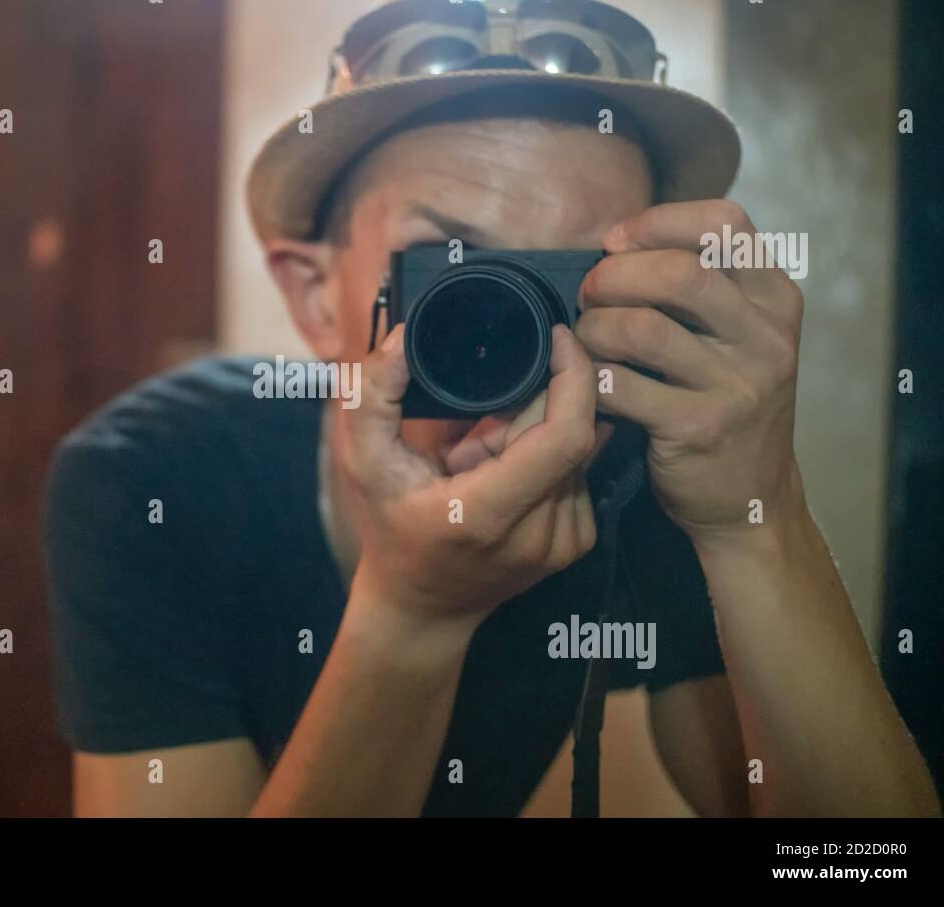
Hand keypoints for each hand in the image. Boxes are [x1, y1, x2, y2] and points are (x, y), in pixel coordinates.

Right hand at [335, 322, 600, 628]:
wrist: (423, 606)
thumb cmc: (392, 529)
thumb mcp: (364, 463)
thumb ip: (373, 398)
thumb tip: (403, 339)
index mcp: (488, 514)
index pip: (566, 435)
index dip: (574, 377)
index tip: (557, 337)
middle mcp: (539, 534)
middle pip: (569, 433)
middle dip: (534, 405)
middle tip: (480, 420)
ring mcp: (566, 542)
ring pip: (578, 449)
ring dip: (538, 433)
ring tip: (485, 456)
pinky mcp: (579, 540)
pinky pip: (580, 469)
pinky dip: (547, 455)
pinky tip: (506, 473)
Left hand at [574, 200, 806, 544]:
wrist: (749, 498)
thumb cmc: (726, 402)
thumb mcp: (738, 337)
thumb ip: (699, 287)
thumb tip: (616, 243)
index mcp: (774, 299)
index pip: (725, 222)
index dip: (658, 222)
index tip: (616, 243)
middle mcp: (766, 337)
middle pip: (677, 272)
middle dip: (614, 275)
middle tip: (588, 295)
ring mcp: (736, 385)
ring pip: (642, 328)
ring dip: (594, 327)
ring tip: (586, 339)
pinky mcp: (697, 428)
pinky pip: (622, 385)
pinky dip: (591, 376)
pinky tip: (589, 381)